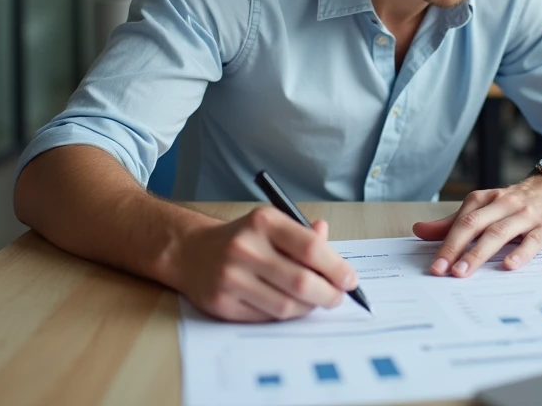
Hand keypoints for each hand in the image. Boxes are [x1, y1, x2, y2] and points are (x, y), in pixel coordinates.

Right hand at [172, 207, 357, 321]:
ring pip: (286, 306)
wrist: (191, 252)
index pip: (310, 247)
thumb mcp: (272, 224)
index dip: (336, 268)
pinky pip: (266, 318)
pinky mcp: (222, 303)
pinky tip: (288, 306)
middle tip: (337, 298)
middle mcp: (245, 247)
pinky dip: (284, 316)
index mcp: (263, 222)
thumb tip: (332, 248)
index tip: (349, 280)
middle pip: (301, 281)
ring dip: (308, 309)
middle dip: (328, 295)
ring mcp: (231, 277)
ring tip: (313, 302)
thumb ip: (304, 236)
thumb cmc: (243, 238)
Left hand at [412, 176, 541, 276]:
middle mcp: (503, 205)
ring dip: (479, 253)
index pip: (461, 223)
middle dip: (455, 248)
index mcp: (484, 200)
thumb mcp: (485, 207)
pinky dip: (521, 252)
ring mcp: (525, 215)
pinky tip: (510, 266)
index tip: (434, 267)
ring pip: (499, 233)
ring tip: (464, 271)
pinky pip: (533, 240)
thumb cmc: (518, 204)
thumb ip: (453, 222)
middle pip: (475, 225)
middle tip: (442, 271)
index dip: (445, 244)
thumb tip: (420, 231)